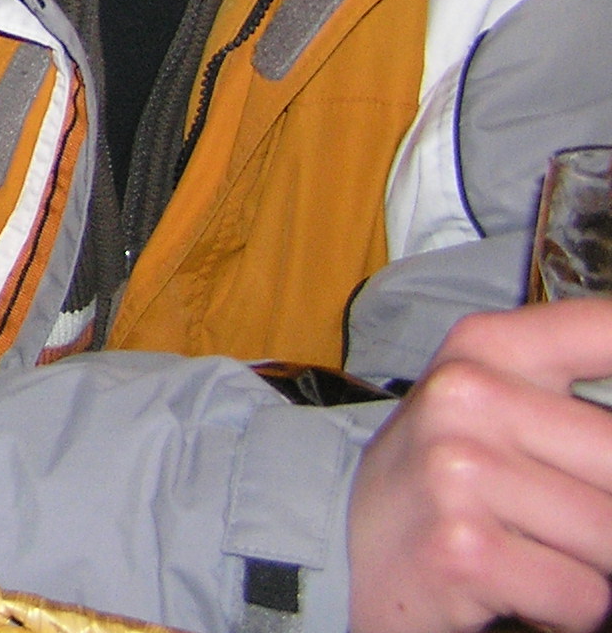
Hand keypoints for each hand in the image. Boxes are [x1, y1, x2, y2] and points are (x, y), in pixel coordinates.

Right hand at [349, 299, 611, 632]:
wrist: (350, 548)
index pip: (606, 332)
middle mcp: (466, 396)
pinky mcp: (463, 547)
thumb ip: (573, 391)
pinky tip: (515, 583)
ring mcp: (459, 470)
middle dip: (607, 502)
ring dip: (590, 562)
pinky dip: (564, 608)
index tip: (589, 440)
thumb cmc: (446, 475)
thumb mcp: (494, 399)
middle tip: (557, 507)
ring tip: (535, 548)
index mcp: (485, 347)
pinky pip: (582, 594)